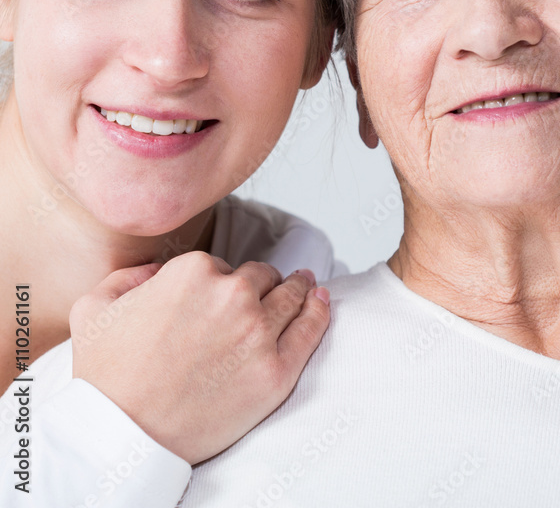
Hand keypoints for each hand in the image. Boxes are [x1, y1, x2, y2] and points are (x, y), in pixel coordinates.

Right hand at [70, 251, 330, 463]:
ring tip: (305, 286)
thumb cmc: (104, 379)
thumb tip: (157, 270)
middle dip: (259, 285)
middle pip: (260, 277)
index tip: (214, 298)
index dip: (216, 283)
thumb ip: (128, 276)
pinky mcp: (277, 370)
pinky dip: (319, 311)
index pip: (221, 265)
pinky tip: (321, 300)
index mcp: (194, 272)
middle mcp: (233, 295)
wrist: (120, 439)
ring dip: (298, 288)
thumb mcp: (93, 310)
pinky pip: (311, 328)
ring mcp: (259, 333)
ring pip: (291, 295)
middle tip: (263, 293)